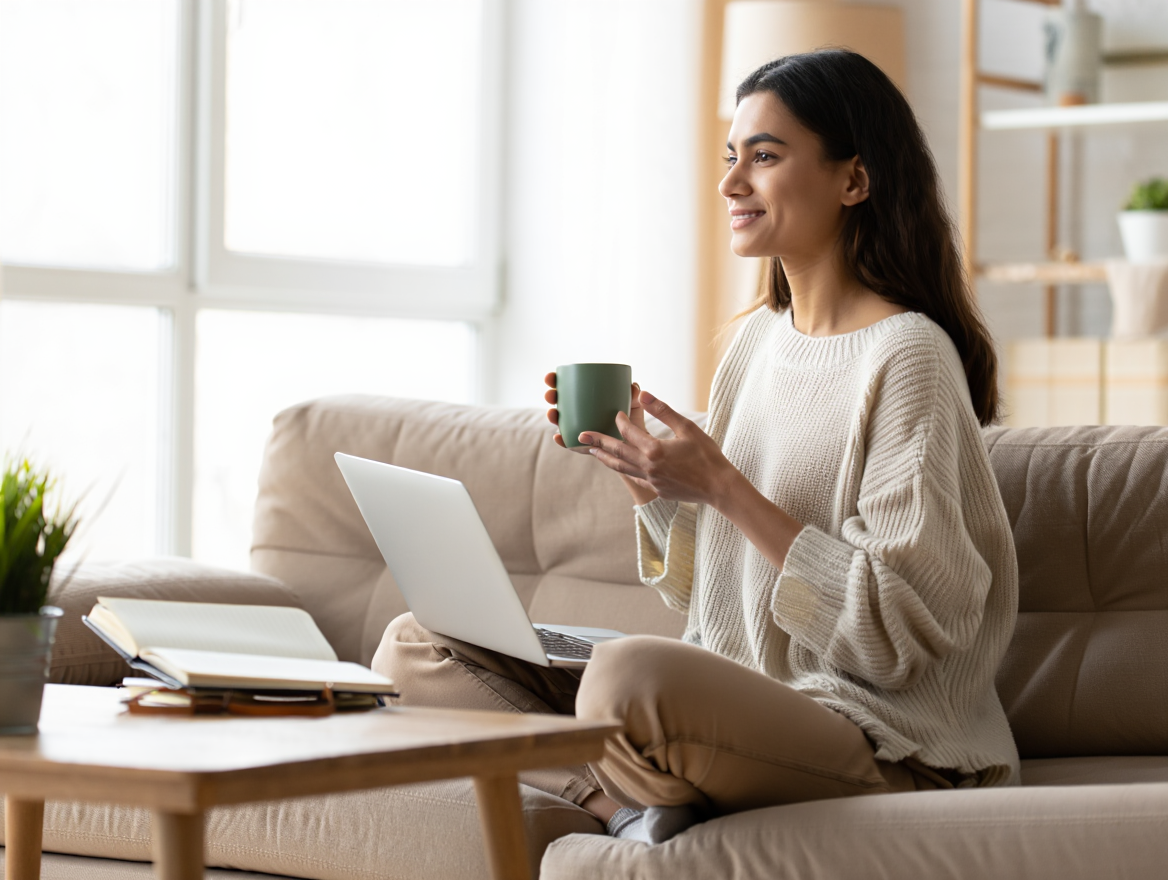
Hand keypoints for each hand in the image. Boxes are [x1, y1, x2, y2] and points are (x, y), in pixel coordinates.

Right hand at [543, 371, 645, 449]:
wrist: (636, 446)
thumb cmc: (631, 422)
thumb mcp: (633, 406)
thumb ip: (633, 396)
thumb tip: (633, 386)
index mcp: (588, 400)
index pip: (568, 387)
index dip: (556, 381)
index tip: (551, 377)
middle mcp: (580, 413)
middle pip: (561, 402)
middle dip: (551, 396)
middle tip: (551, 394)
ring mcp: (579, 428)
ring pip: (561, 421)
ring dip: (553, 416)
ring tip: (552, 413)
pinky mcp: (582, 444)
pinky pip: (569, 442)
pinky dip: (562, 440)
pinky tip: (558, 437)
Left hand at [579, 391, 740, 507]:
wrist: (719, 487)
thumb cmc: (707, 455)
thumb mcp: (686, 428)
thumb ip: (663, 410)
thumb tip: (642, 394)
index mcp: (655, 450)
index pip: (628, 433)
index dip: (620, 421)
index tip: (616, 414)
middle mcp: (648, 467)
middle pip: (616, 452)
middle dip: (597, 442)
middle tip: (580, 435)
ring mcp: (651, 481)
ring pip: (621, 468)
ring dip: (605, 458)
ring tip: (592, 452)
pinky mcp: (658, 490)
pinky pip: (635, 478)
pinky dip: (624, 470)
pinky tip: (620, 467)